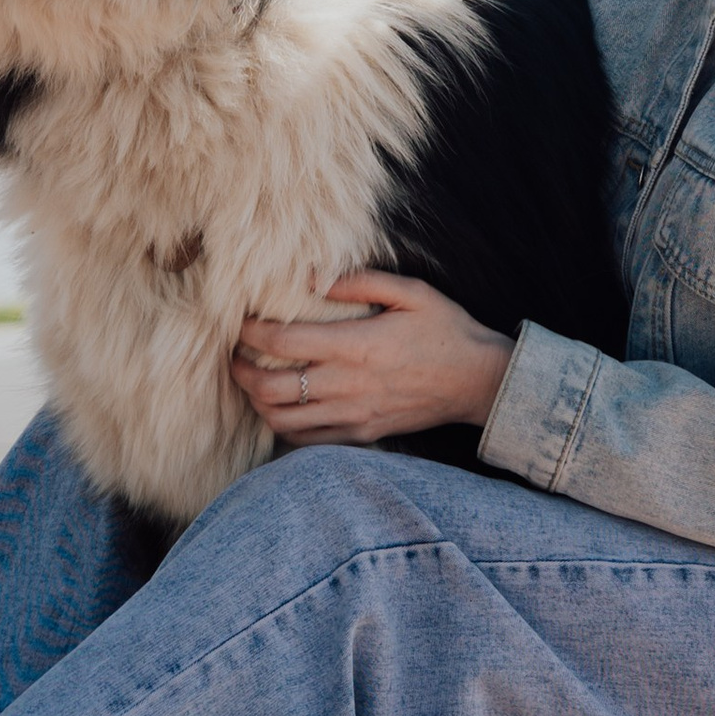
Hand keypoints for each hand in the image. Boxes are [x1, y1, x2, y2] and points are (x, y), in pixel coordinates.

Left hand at [231, 273, 515, 445]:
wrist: (479, 380)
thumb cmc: (446, 330)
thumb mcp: (410, 292)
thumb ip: (359, 282)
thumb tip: (313, 275)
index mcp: (357, 346)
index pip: (283, 343)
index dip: (251, 333)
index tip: (241, 323)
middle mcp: (348, 385)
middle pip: (271, 388)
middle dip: (242, 372)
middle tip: (235, 356)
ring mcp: (354, 415)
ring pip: (283, 420)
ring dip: (258, 402)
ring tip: (252, 382)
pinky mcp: (362, 434)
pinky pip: (309, 440)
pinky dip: (284, 426)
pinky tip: (282, 407)